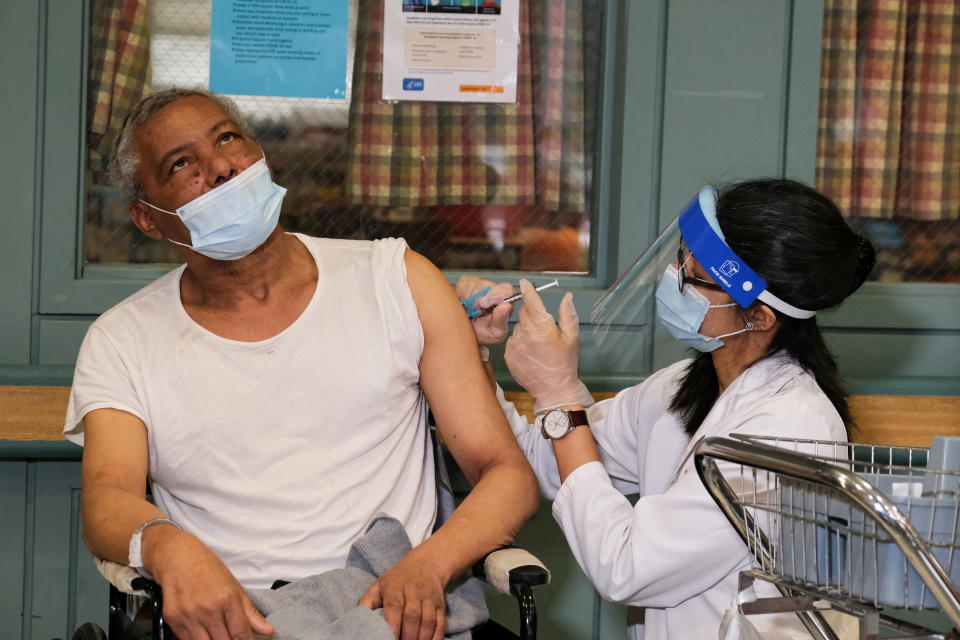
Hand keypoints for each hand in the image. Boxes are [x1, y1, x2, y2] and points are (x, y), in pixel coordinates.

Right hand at [143, 526, 273, 639]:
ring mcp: (188, 615)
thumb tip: (268, 631)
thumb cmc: (208, 569)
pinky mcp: (173, 619)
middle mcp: (208, 608)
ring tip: (217, 632)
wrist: (178, 557)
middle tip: (231, 634)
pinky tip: (202, 629)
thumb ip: (250, 612)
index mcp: (227, 598)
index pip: (240, 634)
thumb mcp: (234, 586)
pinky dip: (197, 638)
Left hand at [358, 553, 446, 639]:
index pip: (394, 605)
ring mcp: (429, 598)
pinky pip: (441, 622)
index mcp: (395, 585)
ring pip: (428, 620)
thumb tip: (356, 618)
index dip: (393, 623)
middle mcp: (414, 590)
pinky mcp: (440, 604)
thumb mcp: (379, 585)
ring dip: (422, 638)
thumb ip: (367, 602)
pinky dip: (437, 636)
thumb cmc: (398, 578)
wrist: (427, 563)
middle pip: (412, 615)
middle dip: (408, 635)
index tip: (391, 637)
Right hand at [455, 275, 514, 344]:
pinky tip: (462, 306)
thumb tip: (506, 306)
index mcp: (505, 300)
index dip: (495, 296)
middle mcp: (494, 289)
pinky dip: (459, 297)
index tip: (484, 305)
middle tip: (473, 313)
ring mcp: (479, 283)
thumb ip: (501, 320)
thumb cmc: (483, 332)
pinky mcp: (465, 282)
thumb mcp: (494, 333)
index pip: (506, 289)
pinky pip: (461, 286)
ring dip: (467, 301)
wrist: (464, 333)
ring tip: (468, 312)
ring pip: (472, 285)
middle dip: (477, 300)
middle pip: (486, 285)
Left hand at [505, 279, 592, 412]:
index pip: (532, 303)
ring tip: (537, 345)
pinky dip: (519, 342)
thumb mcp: (571, 338)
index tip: (524, 283)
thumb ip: (567, 314)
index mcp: (544, 329)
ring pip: (517, 327)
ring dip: (525, 330)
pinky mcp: (508, 356)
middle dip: (531, 314)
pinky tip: (529, 353)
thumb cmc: (565, 363)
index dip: (528, 291)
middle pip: (523, 313)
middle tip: (542, 327)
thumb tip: (567, 296)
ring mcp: (515, 346)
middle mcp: (527, 336)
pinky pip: (512, 340)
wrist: (554, 390)